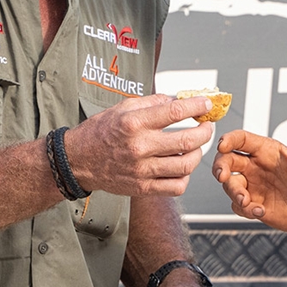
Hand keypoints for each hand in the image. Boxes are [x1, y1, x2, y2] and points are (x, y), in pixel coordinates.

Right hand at [63, 94, 213, 196]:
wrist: (78, 160)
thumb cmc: (101, 131)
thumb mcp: (123, 107)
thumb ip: (153, 102)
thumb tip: (180, 99)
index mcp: (134, 123)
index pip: (176, 112)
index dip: (197, 106)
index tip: (206, 104)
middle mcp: (139, 147)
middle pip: (187, 141)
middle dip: (205, 131)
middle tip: (207, 125)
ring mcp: (141, 170)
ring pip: (186, 165)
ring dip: (198, 154)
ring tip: (196, 146)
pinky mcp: (142, 188)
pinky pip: (176, 187)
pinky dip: (186, 177)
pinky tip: (183, 167)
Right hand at [212, 131, 286, 233]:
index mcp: (267, 151)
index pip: (242, 139)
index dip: (230, 139)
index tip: (224, 145)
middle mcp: (255, 166)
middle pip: (227, 160)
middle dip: (220, 166)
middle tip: (223, 176)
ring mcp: (252, 185)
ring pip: (229, 184)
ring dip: (234, 192)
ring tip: (246, 201)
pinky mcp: (252, 203)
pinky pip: (238, 206)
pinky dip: (245, 210)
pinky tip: (259, 211)